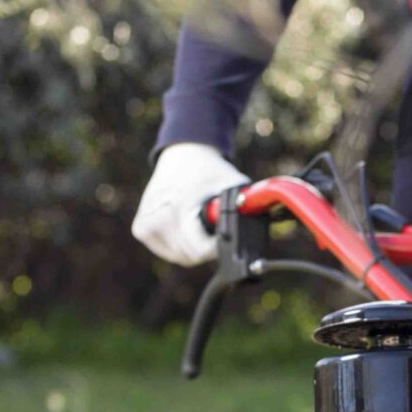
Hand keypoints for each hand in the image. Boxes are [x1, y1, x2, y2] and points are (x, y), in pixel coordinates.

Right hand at [133, 143, 243, 267]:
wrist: (184, 155)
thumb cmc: (212, 173)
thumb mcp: (235, 188)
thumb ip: (248, 209)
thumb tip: (270, 221)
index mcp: (178, 207)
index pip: (200, 251)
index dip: (218, 249)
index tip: (225, 238)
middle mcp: (158, 216)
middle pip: (192, 256)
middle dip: (208, 246)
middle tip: (213, 225)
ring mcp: (146, 224)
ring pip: (182, 257)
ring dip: (195, 246)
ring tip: (199, 222)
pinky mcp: (140, 229)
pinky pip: (170, 251)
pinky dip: (181, 244)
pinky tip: (186, 225)